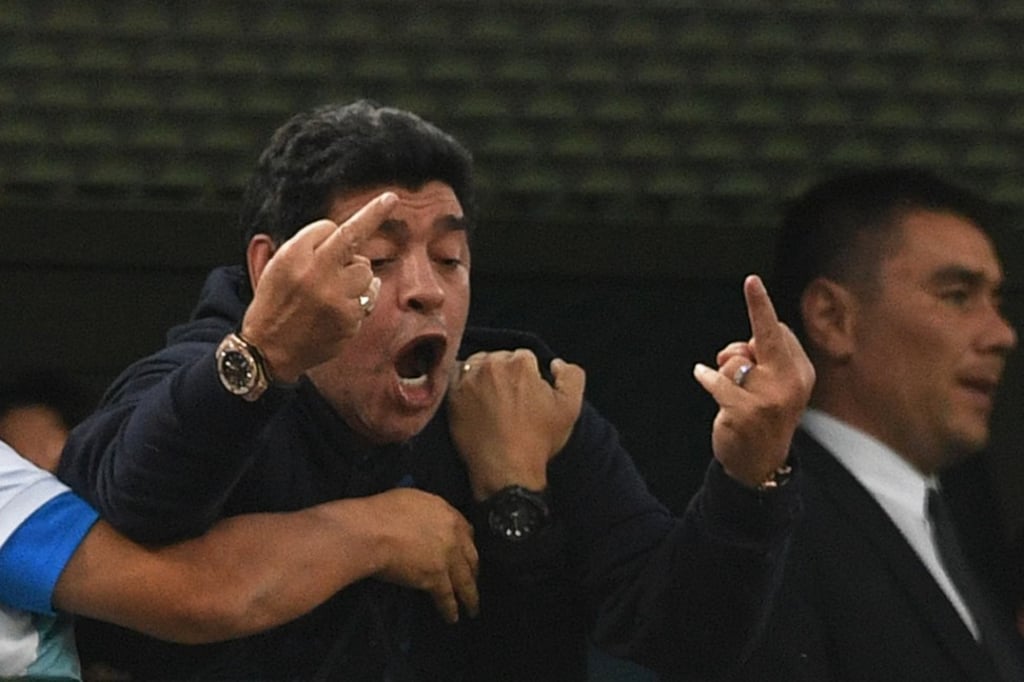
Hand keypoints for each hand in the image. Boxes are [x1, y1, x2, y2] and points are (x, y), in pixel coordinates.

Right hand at [240, 192, 396, 382]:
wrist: (268, 349)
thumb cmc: (275, 300)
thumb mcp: (279, 263)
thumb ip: (310, 244)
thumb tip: (348, 232)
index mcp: (293, 255)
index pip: (336, 227)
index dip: (364, 217)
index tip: (391, 198)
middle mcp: (315, 273)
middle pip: (355, 247)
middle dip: (348, 256)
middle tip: (326, 275)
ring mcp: (334, 298)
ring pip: (366, 271)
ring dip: (355, 278)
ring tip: (330, 294)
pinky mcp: (348, 319)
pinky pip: (369, 296)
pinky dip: (359, 299)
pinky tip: (338, 309)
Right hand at [363, 488, 478, 623]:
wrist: (373, 530)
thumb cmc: (383, 511)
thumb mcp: (412, 499)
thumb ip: (427, 512)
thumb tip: (425, 521)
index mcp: (447, 513)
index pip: (467, 531)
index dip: (468, 545)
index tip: (468, 554)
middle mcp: (453, 535)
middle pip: (471, 557)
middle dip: (474, 572)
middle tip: (475, 581)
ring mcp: (447, 558)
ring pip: (465, 580)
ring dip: (470, 596)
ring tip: (472, 608)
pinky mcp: (436, 578)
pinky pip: (447, 597)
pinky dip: (450, 608)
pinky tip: (452, 617)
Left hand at [447, 349, 585, 499]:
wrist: (506, 470)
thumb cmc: (539, 440)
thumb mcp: (570, 408)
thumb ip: (571, 376)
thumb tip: (555, 363)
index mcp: (520, 364)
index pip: (524, 357)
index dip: (529, 374)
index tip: (528, 393)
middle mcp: (491, 365)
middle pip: (499, 358)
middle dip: (505, 373)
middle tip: (510, 398)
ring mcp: (468, 380)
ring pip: (477, 364)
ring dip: (484, 375)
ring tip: (491, 399)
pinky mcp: (452, 395)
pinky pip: (455, 377)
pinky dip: (463, 383)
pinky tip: (471, 399)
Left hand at [693, 275, 814, 488]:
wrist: (760, 465)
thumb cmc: (763, 415)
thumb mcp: (775, 386)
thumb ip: (763, 360)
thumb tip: (738, 351)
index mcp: (802, 374)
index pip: (778, 332)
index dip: (759, 313)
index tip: (751, 280)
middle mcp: (790, 384)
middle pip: (763, 336)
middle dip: (751, 318)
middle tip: (738, 343)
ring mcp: (769, 399)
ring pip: (734, 361)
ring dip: (724, 369)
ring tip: (732, 390)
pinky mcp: (745, 412)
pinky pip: (716, 380)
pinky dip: (706, 377)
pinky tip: (702, 376)